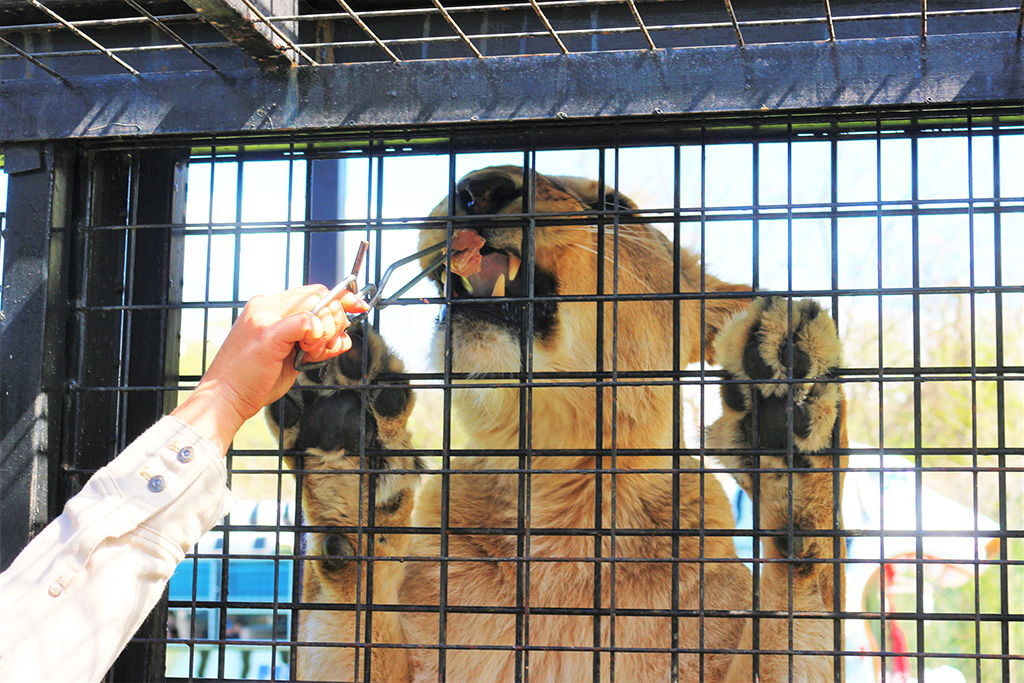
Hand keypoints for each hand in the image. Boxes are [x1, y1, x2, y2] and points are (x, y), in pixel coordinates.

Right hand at [170, 285, 369, 452]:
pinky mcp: (268, 332)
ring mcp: (265, 317)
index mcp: (267, 307)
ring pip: (316, 304)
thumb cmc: (255, 381)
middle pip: (319, 294)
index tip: (357, 307)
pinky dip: (317, 335)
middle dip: (336, 319)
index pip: (313, 291)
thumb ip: (312, 342)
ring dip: (327, 331)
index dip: (340, 299)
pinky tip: (308, 352)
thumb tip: (342, 337)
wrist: (224, 398)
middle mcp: (264, 306)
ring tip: (312, 354)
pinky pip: (308, 320)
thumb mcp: (289, 356)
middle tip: (327, 345)